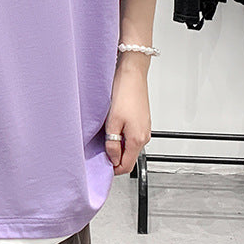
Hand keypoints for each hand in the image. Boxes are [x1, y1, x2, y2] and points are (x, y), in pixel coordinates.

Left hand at [104, 53, 151, 174]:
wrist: (132, 74)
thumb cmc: (123, 93)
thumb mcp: (112, 121)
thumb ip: (112, 143)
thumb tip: (112, 159)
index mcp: (138, 139)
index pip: (126, 166)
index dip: (112, 169)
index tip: (101, 165)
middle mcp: (144, 136)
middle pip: (129, 157)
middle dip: (114, 158)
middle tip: (99, 150)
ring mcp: (144, 129)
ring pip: (130, 146)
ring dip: (117, 146)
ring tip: (103, 137)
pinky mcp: (142, 121)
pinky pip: (131, 136)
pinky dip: (121, 136)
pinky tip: (111, 127)